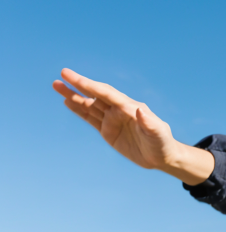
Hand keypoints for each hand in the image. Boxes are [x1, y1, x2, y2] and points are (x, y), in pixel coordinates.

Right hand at [52, 68, 213, 184]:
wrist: (162, 157)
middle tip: (62, 74)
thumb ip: (149, 122)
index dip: (90, 85)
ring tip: (56, 85)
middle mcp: (119, 110)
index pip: (106, 93)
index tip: (73, 78)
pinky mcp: (108, 131)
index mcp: (129, 107)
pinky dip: (79, 110)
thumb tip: (139, 109)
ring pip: (89, 105)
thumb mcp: (158, 133)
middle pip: (95, 95)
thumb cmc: (163, 143)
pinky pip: (91, 118)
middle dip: (79, 85)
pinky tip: (67, 102)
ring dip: (73, 96)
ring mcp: (112, 120)